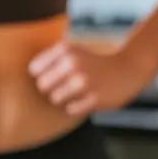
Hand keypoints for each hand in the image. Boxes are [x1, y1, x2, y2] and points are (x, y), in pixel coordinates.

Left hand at [28, 41, 153, 116]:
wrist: (128, 67)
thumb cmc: (94, 62)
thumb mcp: (73, 52)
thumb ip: (50, 60)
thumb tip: (29, 79)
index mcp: (65, 48)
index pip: (34, 69)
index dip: (43, 75)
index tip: (56, 74)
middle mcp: (72, 63)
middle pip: (42, 86)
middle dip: (52, 88)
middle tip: (67, 85)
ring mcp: (83, 81)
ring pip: (54, 99)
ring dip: (64, 98)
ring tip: (78, 92)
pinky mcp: (93, 98)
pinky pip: (70, 109)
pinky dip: (76, 107)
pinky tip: (87, 98)